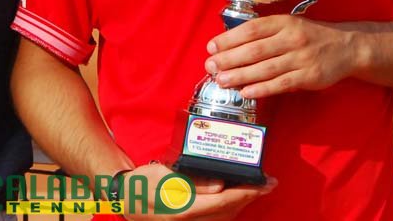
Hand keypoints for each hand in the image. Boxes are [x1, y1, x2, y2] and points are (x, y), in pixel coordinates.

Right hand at [120, 162, 274, 220]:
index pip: (225, 201)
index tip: (267, 184)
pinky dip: (229, 210)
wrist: (125, 200)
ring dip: (242, 203)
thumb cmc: (142, 184)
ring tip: (255, 188)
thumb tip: (220, 185)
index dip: (249, 192)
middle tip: (268, 183)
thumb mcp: (164, 176)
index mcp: (184, 209)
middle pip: (229, 212)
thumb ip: (192, 181)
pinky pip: (215, 220)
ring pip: (225, 218)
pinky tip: (234, 199)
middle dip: (250, 197)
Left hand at [204, 15, 362, 98]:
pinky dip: (262, 88)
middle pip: (254, 50)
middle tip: (210, 66)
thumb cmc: (310, 36)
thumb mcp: (289, 25)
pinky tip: (246, 92)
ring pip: (265, 68)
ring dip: (240, 75)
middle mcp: (291, 37)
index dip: (229, 38)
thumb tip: (231, 44)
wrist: (346, 47)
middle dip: (229, 59)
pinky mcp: (309, 76)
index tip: (212, 47)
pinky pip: (281, 84)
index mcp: (283, 22)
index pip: (251, 29)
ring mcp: (301, 57)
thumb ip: (265, 33)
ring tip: (221, 80)